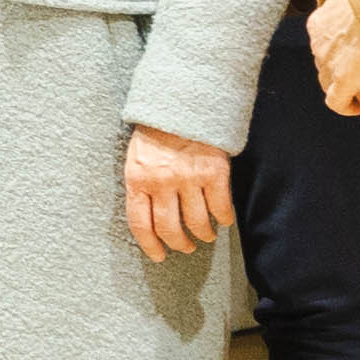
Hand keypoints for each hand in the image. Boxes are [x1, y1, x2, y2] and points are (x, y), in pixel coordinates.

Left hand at [122, 123, 233, 262]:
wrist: (181, 103)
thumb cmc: (156, 132)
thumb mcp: (136, 158)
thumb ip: (140, 185)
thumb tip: (147, 218)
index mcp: (137, 180)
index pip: (140, 223)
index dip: (150, 245)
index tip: (158, 256)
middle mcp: (162, 183)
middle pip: (170, 228)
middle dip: (179, 244)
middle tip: (185, 247)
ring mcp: (189, 179)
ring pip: (197, 222)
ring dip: (203, 234)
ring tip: (205, 236)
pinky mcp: (214, 173)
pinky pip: (221, 207)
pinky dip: (224, 218)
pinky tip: (223, 220)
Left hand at [305, 0, 359, 115]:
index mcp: (321, 21)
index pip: (324, 39)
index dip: (337, 46)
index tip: (353, 49)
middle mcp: (319, 42)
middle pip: (324, 60)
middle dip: (339, 65)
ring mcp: (327, 63)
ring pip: (327, 81)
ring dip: (343, 86)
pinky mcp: (341, 80)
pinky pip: (336, 101)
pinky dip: (346, 106)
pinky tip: (358, 107)